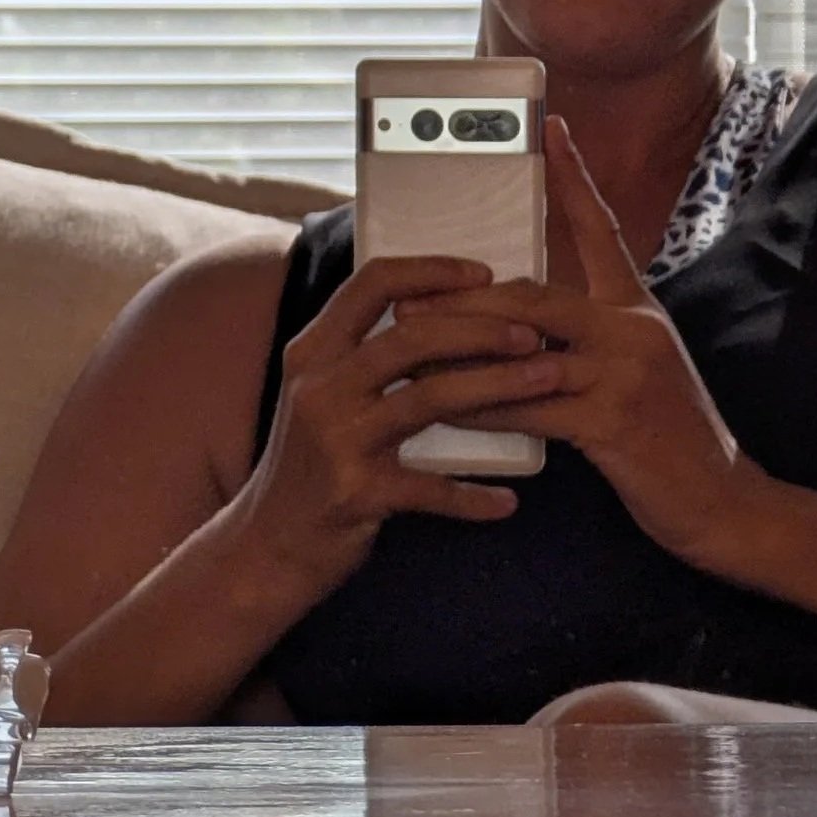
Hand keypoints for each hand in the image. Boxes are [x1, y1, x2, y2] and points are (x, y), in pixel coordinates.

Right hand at [241, 254, 561, 594]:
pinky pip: (429, 489)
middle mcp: (319, 387)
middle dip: (482, 329)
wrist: (267, 545)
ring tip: (548, 380)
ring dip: (497, 386)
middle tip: (533, 335)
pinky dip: (471, 497)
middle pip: (411, 336)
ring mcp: (336, 440)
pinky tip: (506, 502)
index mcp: (311, 352)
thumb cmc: (307, 466)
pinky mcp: (354, 493)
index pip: (371, 284)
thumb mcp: (316, 396)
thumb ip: (356, 354)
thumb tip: (431, 311)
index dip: (431, 272)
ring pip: (429, 398)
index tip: (484, 273)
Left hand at [400, 116, 767, 559]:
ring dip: (458, 351)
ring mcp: (626, 372)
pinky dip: (482, 408)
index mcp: (636, 308)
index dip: (574, 178)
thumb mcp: (631, 371)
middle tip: (408, 299)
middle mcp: (633, 329)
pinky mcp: (614, 421)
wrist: (722, 502)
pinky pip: (528, 407)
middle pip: (532, 292)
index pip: (600, 229)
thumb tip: (509, 323)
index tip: (550, 128)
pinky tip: (446, 411)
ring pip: (521, 347)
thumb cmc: (665, 438)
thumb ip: (584, 339)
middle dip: (464, 297)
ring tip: (408, 348)